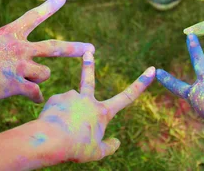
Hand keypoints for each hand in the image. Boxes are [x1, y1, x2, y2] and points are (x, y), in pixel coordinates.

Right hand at [0, 0, 94, 103]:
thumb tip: (0, 50)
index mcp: (10, 34)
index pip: (34, 17)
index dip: (49, 7)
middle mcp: (20, 48)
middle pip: (54, 47)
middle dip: (74, 48)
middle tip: (91, 48)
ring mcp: (20, 66)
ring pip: (45, 73)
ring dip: (39, 79)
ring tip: (28, 82)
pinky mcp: (16, 85)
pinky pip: (35, 94)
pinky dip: (35, 98)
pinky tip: (32, 100)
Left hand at [30, 52, 154, 162]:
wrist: (51, 140)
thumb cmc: (76, 147)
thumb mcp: (96, 152)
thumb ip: (109, 147)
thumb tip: (117, 142)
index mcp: (102, 112)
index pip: (127, 96)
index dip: (141, 83)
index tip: (152, 69)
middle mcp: (88, 100)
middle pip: (89, 79)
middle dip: (89, 64)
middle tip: (87, 51)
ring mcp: (71, 97)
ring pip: (69, 106)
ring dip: (66, 114)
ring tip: (60, 130)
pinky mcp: (56, 98)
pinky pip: (55, 109)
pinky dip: (54, 117)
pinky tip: (52, 125)